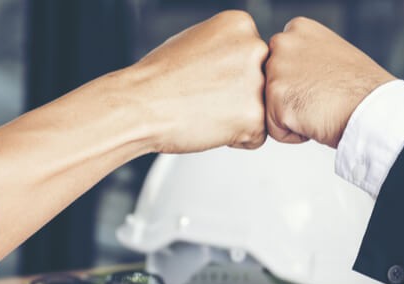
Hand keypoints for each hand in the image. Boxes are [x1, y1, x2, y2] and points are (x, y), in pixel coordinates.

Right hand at [121, 10, 268, 152]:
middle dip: (240, 94)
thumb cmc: (159, 79)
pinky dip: (237, 139)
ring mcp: (257, 83)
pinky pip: (258, 136)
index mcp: (240, 24)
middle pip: (264, 81)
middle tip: (206, 96)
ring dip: (239, 116)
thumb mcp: (197, 41)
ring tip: (206, 110)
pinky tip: (210, 125)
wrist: (138, 106)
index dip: (231, 73)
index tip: (208, 77)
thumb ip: (228, 46)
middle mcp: (254, 48)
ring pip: (263, 108)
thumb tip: (246, 58)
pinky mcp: (254, 117)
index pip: (255, 56)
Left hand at [264, 17, 395, 147]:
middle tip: (322, 98)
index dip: (302, 81)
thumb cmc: (362, 88)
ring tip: (320, 109)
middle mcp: (283, 42)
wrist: (373, 109)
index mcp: (299, 28)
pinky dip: (294, 134)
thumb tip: (294, 70)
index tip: (324, 84)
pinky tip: (316, 121)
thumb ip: (307, 56)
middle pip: (272, 83)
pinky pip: (275, 128)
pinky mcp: (275, 98)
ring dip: (293, 116)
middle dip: (293, 97)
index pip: (281, 62)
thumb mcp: (333, 54)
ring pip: (271, 106)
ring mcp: (277, 69)